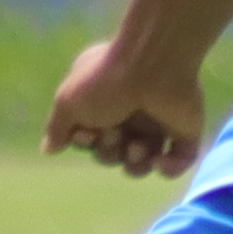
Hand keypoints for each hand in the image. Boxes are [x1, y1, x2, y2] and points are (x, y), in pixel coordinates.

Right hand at [43, 35, 207, 179]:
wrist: (153, 65)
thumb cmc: (106, 81)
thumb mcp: (68, 102)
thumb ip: (57, 128)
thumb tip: (47, 149)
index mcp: (102, 103)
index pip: (89, 138)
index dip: (86, 143)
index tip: (87, 131)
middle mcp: (128, 113)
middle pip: (113, 154)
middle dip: (110, 152)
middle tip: (115, 133)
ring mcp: (158, 122)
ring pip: (142, 162)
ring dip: (136, 164)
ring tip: (140, 147)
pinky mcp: (185, 131)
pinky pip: (179, 162)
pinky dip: (170, 169)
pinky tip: (160, 159)